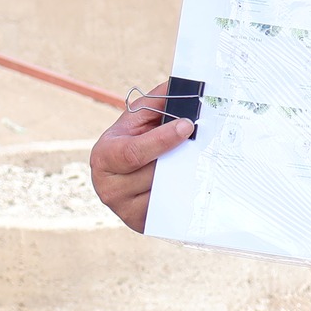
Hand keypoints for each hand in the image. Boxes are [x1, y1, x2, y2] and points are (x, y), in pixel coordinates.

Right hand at [90, 80, 192, 232]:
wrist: (123, 175)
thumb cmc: (132, 140)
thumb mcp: (138, 119)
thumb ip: (156, 102)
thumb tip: (182, 86)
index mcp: (104, 157)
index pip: (133, 152)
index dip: (162, 139)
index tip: (187, 125)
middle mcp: (109, 188)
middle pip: (154, 174)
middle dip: (180, 158)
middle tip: (206, 142)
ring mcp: (125, 211)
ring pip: (166, 192)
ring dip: (188, 175)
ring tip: (204, 159)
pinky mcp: (142, 224)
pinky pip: (171, 209)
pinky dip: (187, 193)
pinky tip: (200, 180)